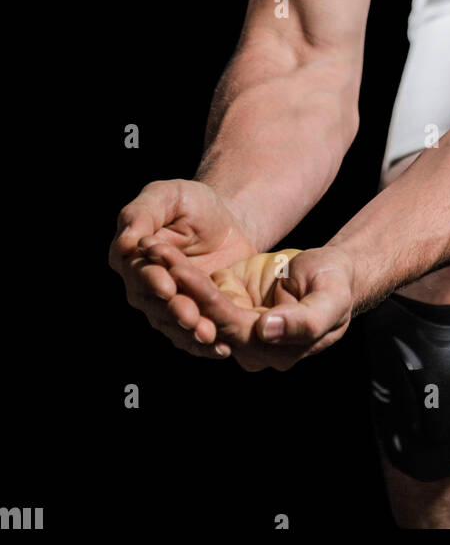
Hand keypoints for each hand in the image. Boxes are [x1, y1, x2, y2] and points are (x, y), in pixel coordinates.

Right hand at [108, 179, 258, 359]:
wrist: (227, 223)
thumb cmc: (193, 203)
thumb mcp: (169, 195)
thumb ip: (144, 212)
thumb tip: (126, 240)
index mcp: (131, 256)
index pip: (137, 271)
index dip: (152, 280)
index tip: (167, 285)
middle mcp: (142, 286)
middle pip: (154, 304)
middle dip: (173, 311)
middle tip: (191, 316)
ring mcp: (165, 306)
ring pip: (172, 324)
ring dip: (188, 333)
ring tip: (208, 336)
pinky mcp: (190, 317)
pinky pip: (192, 336)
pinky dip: (205, 345)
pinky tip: (221, 349)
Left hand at [144, 242, 355, 371]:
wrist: (333, 273)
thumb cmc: (336, 285)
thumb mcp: (331, 300)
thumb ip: (304, 321)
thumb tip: (265, 331)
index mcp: (275, 352)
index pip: (231, 327)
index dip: (206, 300)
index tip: (182, 272)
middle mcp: (250, 347)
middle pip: (206, 319)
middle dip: (180, 287)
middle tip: (157, 256)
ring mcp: (238, 328)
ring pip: (198, 308)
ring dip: (174, 279)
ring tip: (154, 249)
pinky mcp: (230, 307)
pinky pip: (201, 294)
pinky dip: (182, 274)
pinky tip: (163, 253)